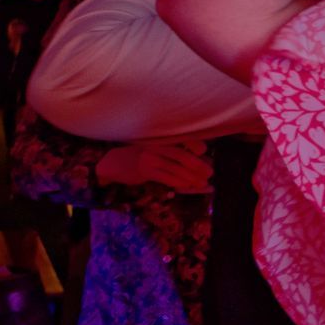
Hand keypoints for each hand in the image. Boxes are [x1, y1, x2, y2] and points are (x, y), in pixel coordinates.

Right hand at [95, 140, 211, 191]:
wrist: (115, 162)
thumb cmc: (141, 156)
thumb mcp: (157, 149)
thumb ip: (174, 152)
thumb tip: (201, 160)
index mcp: (161, 138)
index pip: (181, 138)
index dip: (194, 144)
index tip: (204, 152)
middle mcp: (156, 145)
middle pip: (181, 155)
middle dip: (197, 165)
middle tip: (209, 173)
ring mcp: (149, 157)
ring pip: (175, 168)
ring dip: (191, 177)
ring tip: (202, 184)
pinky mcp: (144, 170)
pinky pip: (165, 177)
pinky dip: (178, 182)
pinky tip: (186, 186)